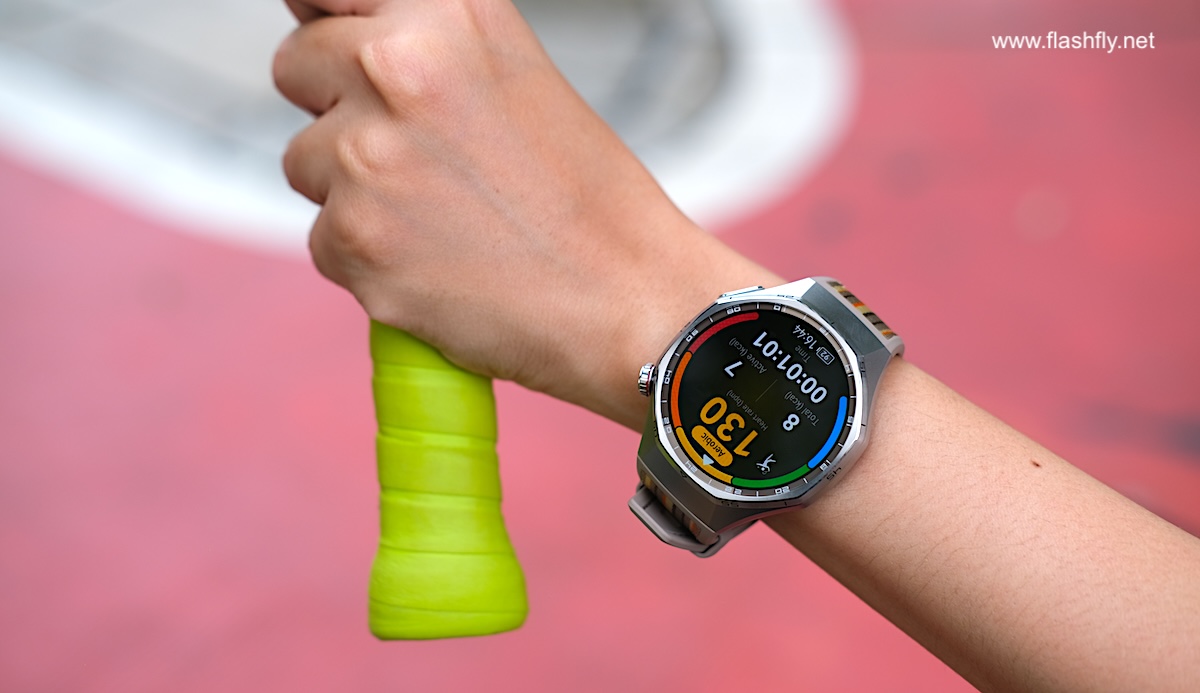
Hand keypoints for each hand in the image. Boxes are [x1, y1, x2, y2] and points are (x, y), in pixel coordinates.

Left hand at [274, 0, 774, 423]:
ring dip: (352, 188)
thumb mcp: (517, 74)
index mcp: (445, 15)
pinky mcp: (352, 239)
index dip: (326, 21)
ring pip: (304, 160)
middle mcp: (395, 68)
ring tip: (441, 216)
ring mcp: (367, 156)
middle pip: (296, 64)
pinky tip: (437, 264)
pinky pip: (322, 239)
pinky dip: (367, 257)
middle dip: (338, 106)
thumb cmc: (591, 201)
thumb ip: (428, 46)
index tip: (335, 52)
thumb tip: (348, 42)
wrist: (629, 301)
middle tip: (416, 153)